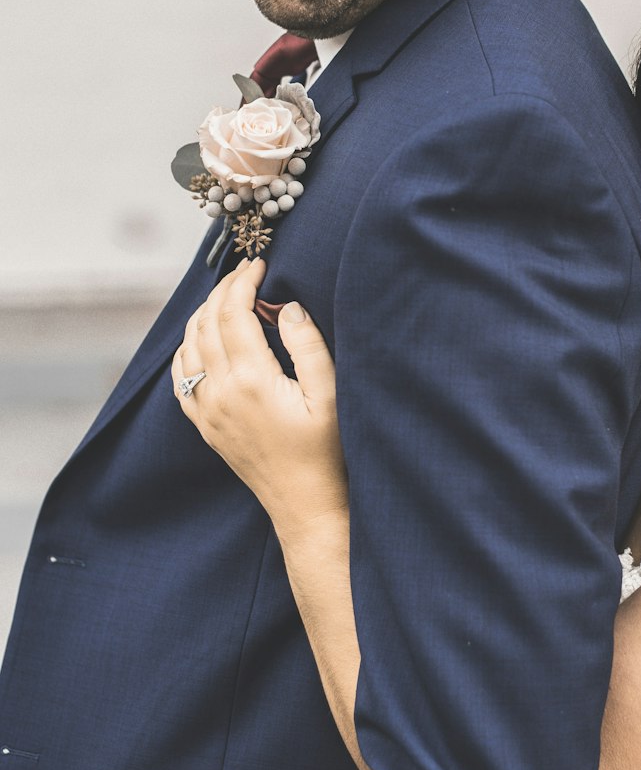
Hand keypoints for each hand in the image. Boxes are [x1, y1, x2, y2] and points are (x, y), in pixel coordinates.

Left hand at [172, 258, 346, 534]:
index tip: (259, 265)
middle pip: (207, 323)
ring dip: (203, 315)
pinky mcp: (204, 426)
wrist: (306, 504)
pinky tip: (203, 341)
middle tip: (245, 273)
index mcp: (252, 380)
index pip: (233, 313)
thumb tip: (287, 307)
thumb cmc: (327, 451)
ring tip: (227, 299)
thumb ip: (308, 345)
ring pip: (188, 346)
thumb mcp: (330, 394)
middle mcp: (220, 393)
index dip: (243, 282)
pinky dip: (187, 349)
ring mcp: (207, 411)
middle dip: (223, 290)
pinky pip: (181, 378)